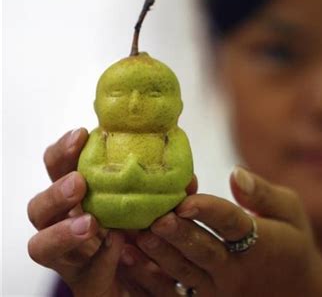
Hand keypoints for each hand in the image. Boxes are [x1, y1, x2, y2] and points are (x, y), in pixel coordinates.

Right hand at [27, 129, 190, 295]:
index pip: (59, 172)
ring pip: (41, 246)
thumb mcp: (158, 209)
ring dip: (63, 232)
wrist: (149, 284)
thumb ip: (168, 194)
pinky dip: (101, 260)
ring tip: (90, 223)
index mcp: (82, 201)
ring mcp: (72, 259)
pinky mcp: (84, 286)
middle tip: (79, 182)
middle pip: (38, 208)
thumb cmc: (147, 240)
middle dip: (55, 192)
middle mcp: (67, 227)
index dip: (62, 153)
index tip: (81, 134)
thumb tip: (187, 180)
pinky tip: (118, 248)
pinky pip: (83, 275)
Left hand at [125, 167, 321, 295]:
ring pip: (186, 273)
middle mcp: (238, 269)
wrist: (296, 292)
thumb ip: (263, 193)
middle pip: (204, 250)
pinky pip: (177, 294)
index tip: (186, 198)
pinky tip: (132, 261)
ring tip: (136, 237)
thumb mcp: (290, 212)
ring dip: (159, 256)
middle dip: (178, 234)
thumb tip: (235, 172)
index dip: (209, 210)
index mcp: (261, 242)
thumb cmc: (291, 243)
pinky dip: (153, 279)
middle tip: (155, 219)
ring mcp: (221, 290)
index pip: (232, 223)